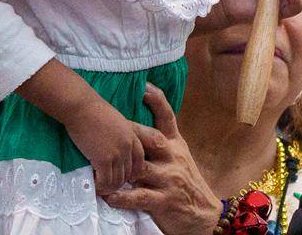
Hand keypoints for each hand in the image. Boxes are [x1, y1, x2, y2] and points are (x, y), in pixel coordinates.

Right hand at [64, 98, 144, 194]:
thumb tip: (112, 147)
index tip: (125, 177)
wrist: (81, 106)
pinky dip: (100, 187)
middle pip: (128, 173)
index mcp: (131, 135)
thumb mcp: (114, 120)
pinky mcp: (104, 160)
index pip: (139, 160)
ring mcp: (117, 154)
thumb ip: (119, 134)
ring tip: (100, 186)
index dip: (133, 172)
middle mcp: (128, 146)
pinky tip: (94, 185)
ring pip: (118, 181)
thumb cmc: (92, 109)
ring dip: (109, 187)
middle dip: (118, 181)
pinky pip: (105, 182)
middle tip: (107, 183)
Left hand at [105, 84, 219, 234]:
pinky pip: (139, 196)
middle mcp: (173, 157)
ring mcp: (169, 179)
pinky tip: (107, 194)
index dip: (156, 99)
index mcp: (176, 144)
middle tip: (107, 128)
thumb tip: (136, 126)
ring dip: (118, 167)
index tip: (143, 86)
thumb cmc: (186, 182)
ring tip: (97, 164)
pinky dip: (121, 196)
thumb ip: (162, 142)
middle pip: (150, 138)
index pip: (167, 116)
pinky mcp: (164, 201)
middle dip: (128, 133)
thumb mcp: (179, 156)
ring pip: (140, 167)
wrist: (205, 215)